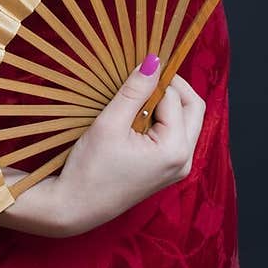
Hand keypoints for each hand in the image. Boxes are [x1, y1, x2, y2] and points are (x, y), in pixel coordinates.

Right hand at [51, 58, 205, 234]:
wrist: (75, 208)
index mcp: (174, 149)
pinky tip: (137, 118)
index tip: (133, 70)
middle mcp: (184, 160)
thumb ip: (135, 90)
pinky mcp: (167, 170)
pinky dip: (162, 119)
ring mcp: (178, 168)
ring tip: (135, 100)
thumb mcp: (110, 123)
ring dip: (166, 103)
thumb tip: (154, 60)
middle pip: (193, 108)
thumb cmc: (89, 169)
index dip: (155, 79)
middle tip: (142, 78)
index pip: (174, 97)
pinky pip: (175, 135)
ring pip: (186, 120)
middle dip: (171, 87)